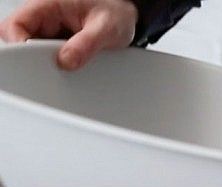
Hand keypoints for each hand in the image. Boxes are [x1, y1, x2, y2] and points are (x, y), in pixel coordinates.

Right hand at [0, 0, 137, 69]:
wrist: (126, 17)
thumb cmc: (115, 14)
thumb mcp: (106, 29)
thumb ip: (86, 45)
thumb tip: (66, 61)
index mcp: (49, 4)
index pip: (16, 24)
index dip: (19, 44)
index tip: (35, 62)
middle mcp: (45, 15)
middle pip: (19, 38)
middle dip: (32, 56)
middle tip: (55, 66)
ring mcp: (50, 29)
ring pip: (32, 49)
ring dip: (46, 61)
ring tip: (68, 64)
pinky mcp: (57, 42)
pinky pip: (47, 56)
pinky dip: (55, 64)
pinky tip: (70, 66)